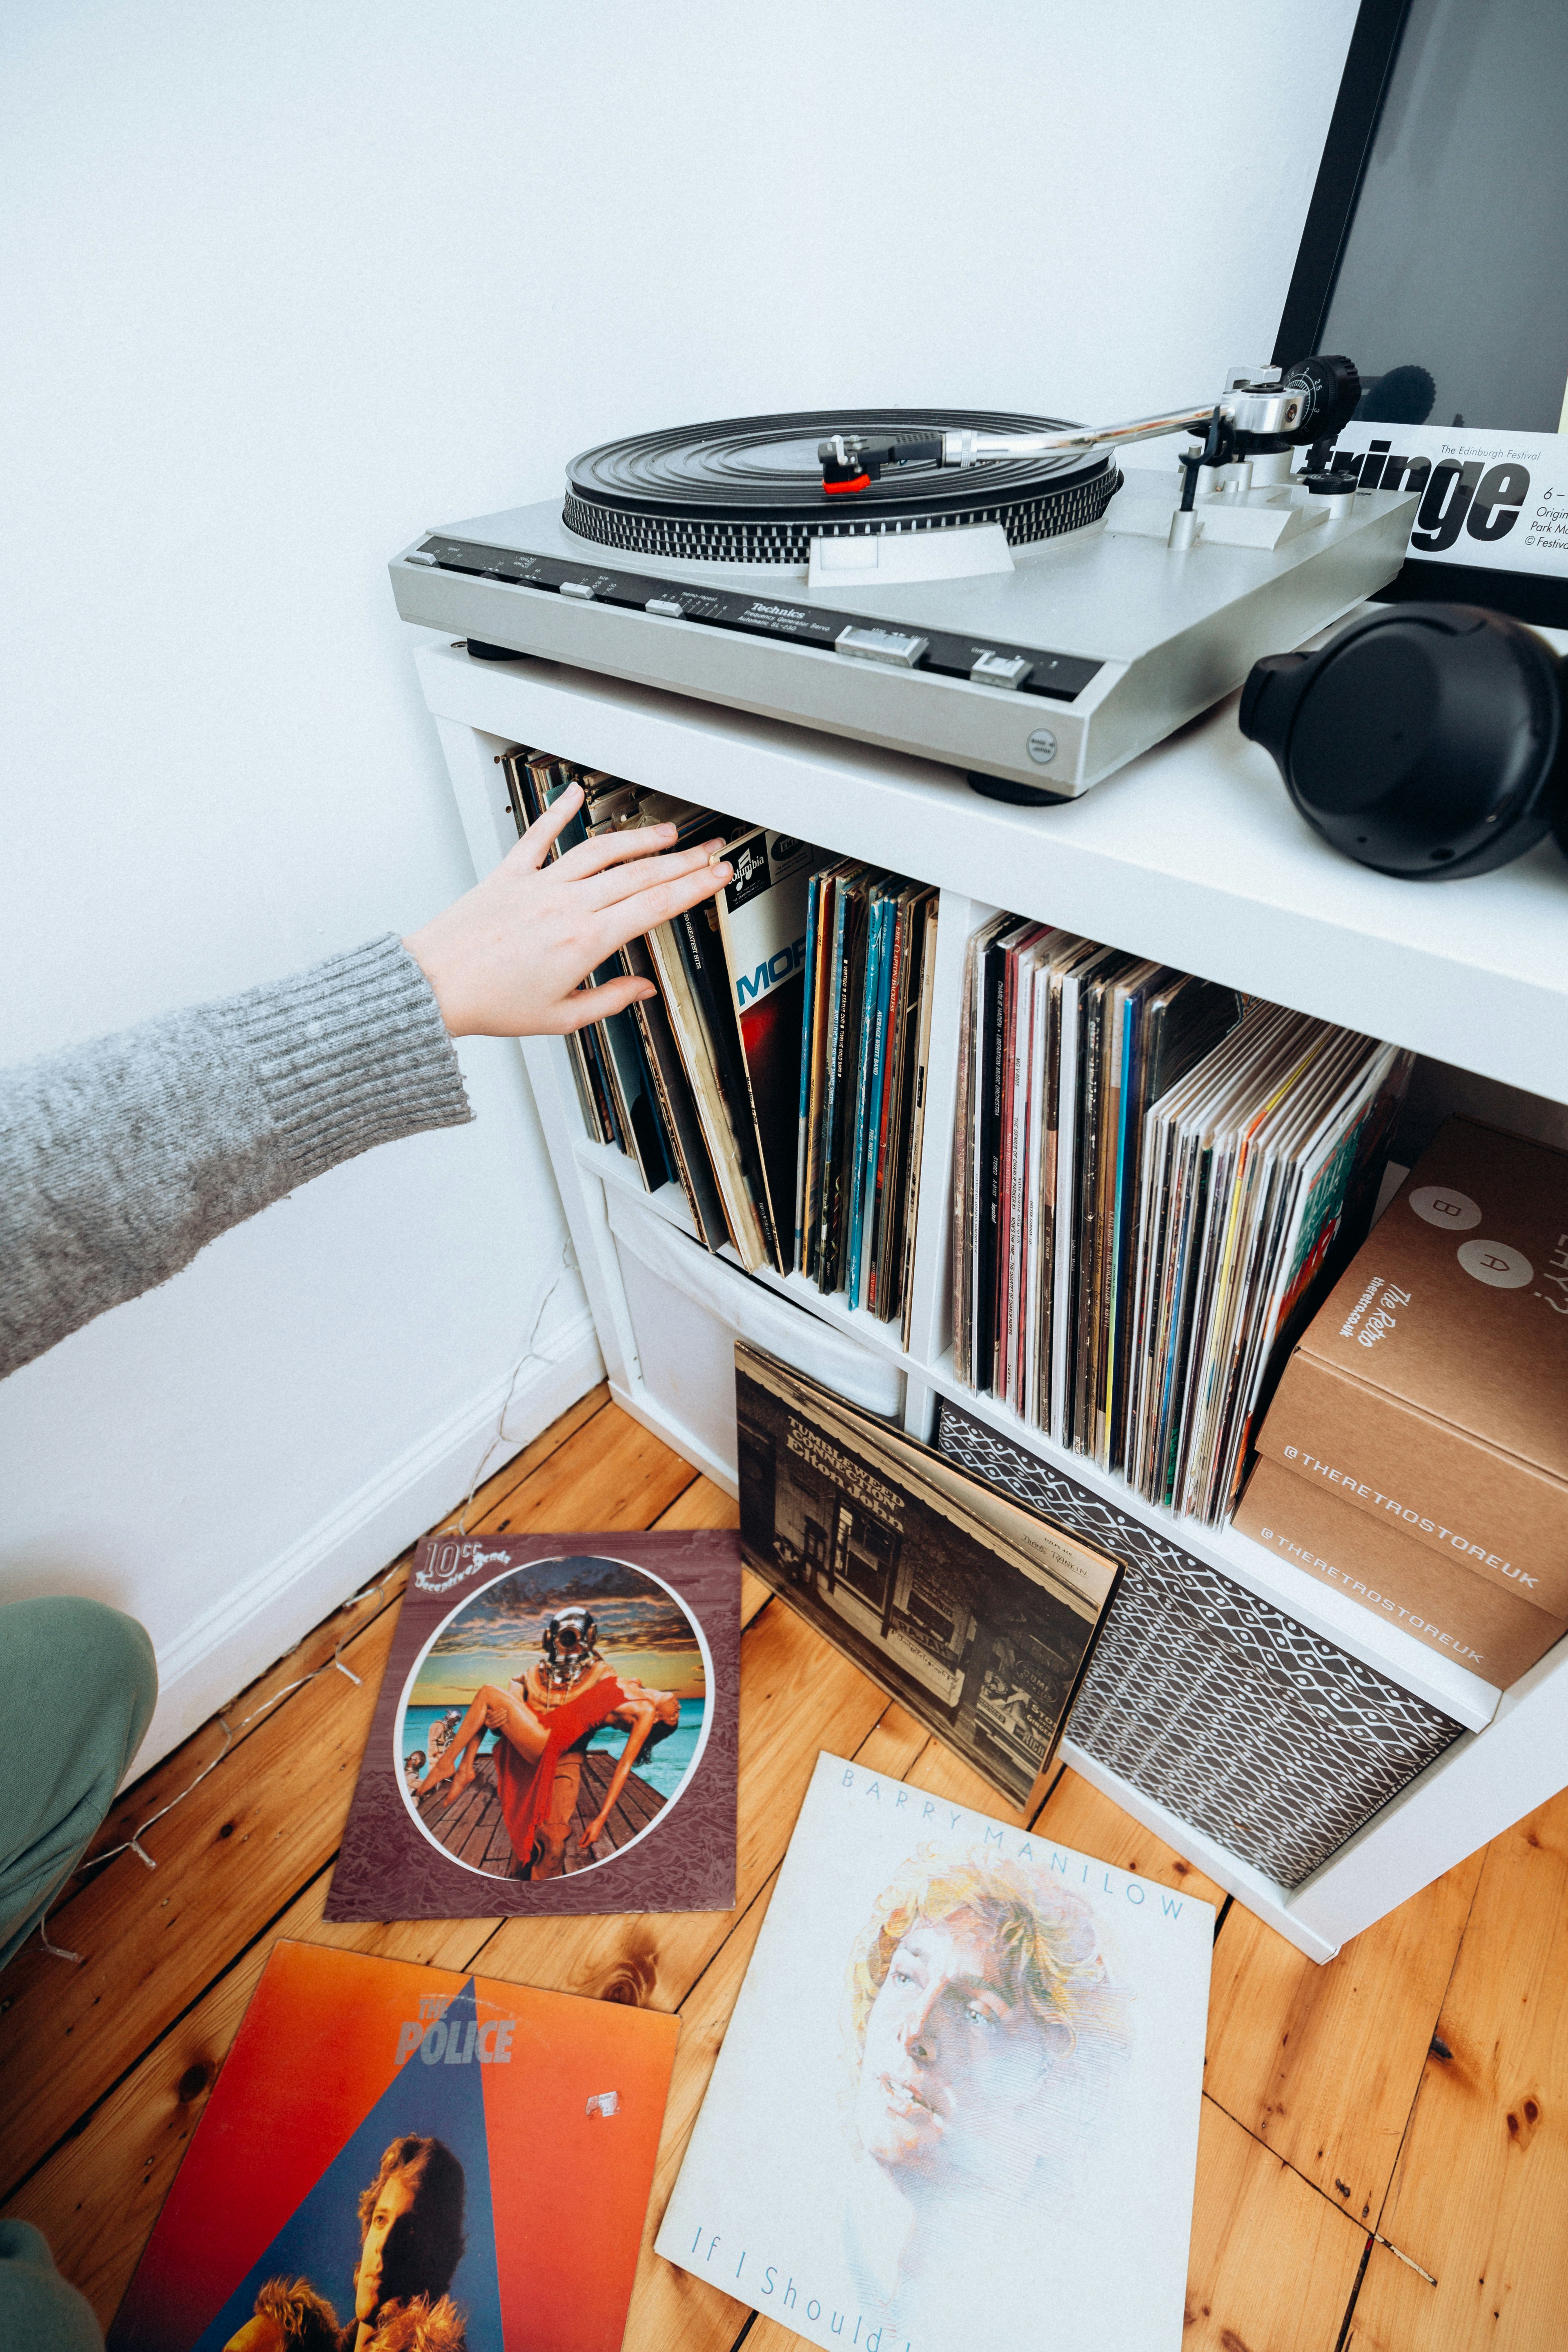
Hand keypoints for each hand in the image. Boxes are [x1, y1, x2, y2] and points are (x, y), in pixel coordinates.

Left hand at [404, 784, 732, 1037]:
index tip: (716, 876)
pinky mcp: (509, 875)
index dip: (694, 888)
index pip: (654, 905)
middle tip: (711, 850)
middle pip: (639, 874)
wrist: (435, 986)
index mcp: (585, 941)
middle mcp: (566, 905)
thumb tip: (640, 990)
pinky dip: (558, 811)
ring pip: (600, 851)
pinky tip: (575, 794)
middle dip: (683, 860)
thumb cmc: (490, 1003)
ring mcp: (539, 885)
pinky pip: (538, 835)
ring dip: (638, 838)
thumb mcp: (560, 1018)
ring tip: (667, 832)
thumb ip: (608, 1000)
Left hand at [579, 1812, 609, 1849]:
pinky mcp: (595, 1838)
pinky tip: (585, 1838)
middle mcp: (593, 1840)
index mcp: (591, 1839)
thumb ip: (583, 1838)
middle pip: (587, 1845)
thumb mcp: (586, 1831)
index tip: (578, 1845)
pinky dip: (587, 1841)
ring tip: (581, 1840)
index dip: (581, 1846)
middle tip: (579, 1843)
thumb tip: (580, 1843)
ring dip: (585, 1843)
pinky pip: (591, 1841)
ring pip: (589, 1844)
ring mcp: (595, 1839)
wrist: (599, 1823)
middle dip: (583, 1845)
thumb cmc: (593, 1825)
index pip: (585, 1845)